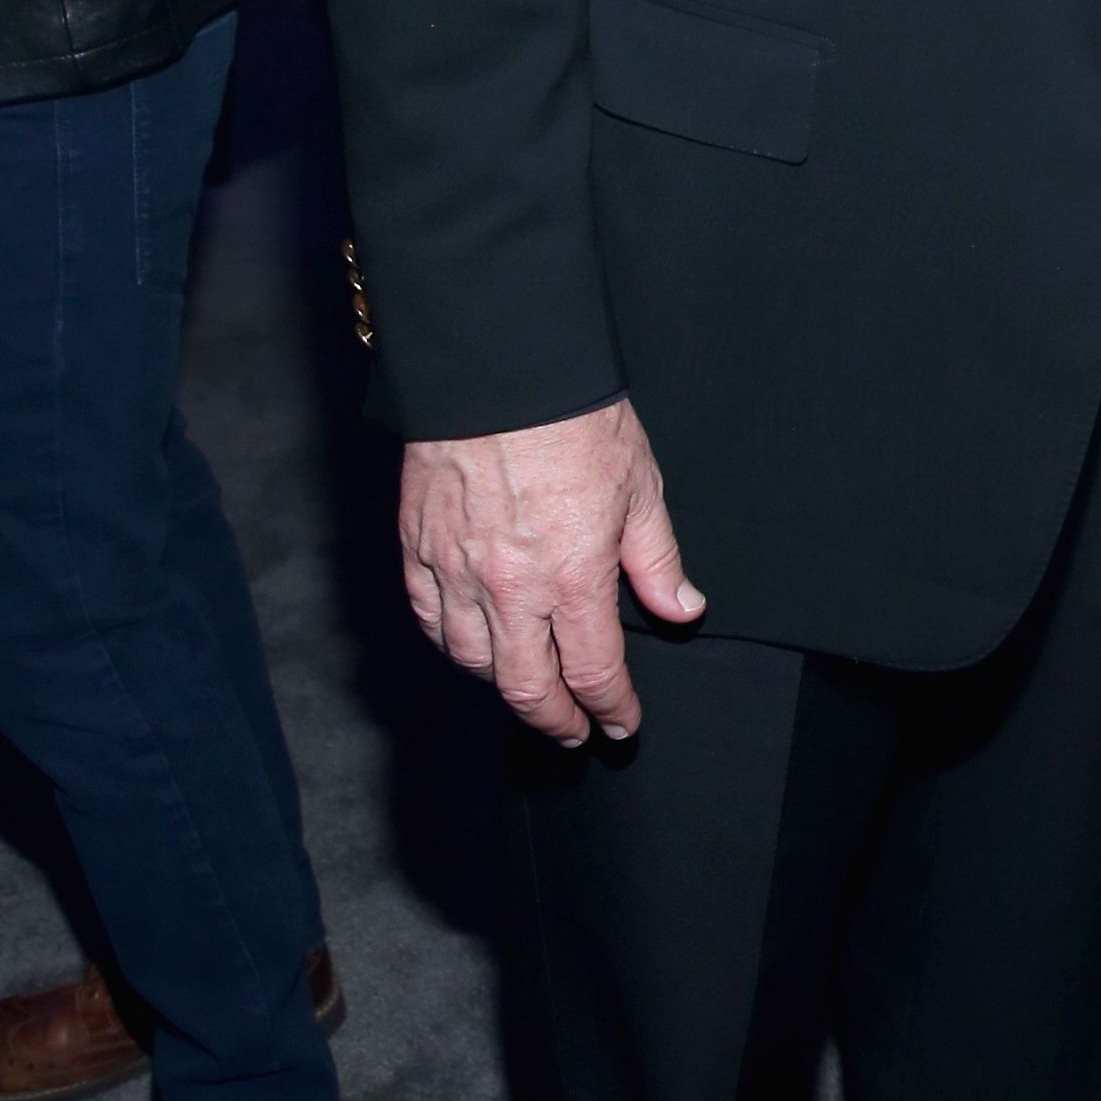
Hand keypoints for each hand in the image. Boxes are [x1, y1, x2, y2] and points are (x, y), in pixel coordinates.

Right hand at [398, 400, 704, 748]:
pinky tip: (470, 649)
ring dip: (504, 688)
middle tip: (573, 732)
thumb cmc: (572, 419)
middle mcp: (510, 589)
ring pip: (472, 662)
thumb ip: (658, 561)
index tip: (620, 723)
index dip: (610, 708)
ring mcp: (457, 572)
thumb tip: (683, 610)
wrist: (498, 368)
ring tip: (527, 693)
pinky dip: (452, 646)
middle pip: (527, 688)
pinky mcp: (417, 549)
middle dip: (555, 720)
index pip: (594, 671)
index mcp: (573, 577)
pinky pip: (430, 620)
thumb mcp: (640, 488)